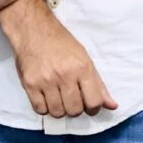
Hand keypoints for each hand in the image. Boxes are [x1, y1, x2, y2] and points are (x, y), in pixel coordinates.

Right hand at [0, 0, 114, 118]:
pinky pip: (39, 110)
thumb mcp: (85, 60)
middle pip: (75, 110)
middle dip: (75, 109)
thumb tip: (112, 106)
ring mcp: (46, 80)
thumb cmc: (62, 44)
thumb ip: (99, 85)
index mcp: (82, 68)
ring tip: (58, 98)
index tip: (89, 106)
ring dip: (59, 110)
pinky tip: (46, 98)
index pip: (94, 102)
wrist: (34, 30)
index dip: (93, 109)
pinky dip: (44, 108)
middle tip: (72, 100)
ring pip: (57, 113)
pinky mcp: (30, 84)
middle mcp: (65, 75)